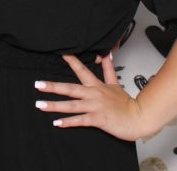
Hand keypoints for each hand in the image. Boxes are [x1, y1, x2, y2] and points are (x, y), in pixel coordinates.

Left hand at [35, 54, 150, 141]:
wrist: (139, 117)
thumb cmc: (126, 103)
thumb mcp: (116, 83)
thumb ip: (108, 69)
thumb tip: (107, 53)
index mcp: (97, 86)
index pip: (82, 70)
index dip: (72, 61)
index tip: (61, 54)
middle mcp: (94, 94)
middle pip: (70, 88)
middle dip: (53, 86)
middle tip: (37, 84)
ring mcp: (95, 106)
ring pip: (72, 105)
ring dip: (54, 105)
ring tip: (40, 105)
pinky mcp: (98, 119)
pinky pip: (80, 120)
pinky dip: (68, 122)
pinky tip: (57, 123)